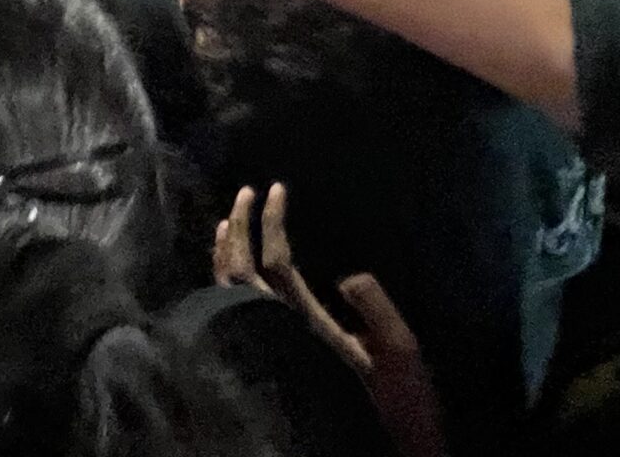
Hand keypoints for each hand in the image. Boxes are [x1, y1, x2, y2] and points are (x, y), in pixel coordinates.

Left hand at [218, 184, 446, 456]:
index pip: (276, 261)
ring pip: (226, 290)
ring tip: (230, 219)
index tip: (278, 188)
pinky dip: (221, 280)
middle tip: (247, 191)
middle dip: (242, 225)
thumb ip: (376, 308)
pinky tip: (228, 267)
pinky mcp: (262, 361)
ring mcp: (263, 348)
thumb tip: (348, 275)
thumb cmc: (394, 404)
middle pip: (240, 269)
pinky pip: (226, 310)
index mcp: (306, 326)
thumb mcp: (399, 354)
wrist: (370, 451)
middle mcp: (275, 333)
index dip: (272, 221)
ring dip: (225, 250)